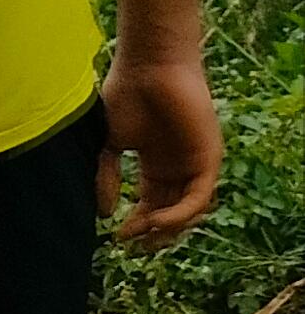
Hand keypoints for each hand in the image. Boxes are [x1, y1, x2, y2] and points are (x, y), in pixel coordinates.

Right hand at [99, 53, 221, 241]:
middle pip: (171, 211)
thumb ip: (105, 176)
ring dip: (166, 228)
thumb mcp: (106, 143)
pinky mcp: (209, 158)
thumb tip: (104, 213)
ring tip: (142, 234)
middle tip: (133, 245)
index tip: (116, 237)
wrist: (148, 68)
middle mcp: (178, 166)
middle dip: (152, 231)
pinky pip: (199, 197)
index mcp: (155, 163)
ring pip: (188, 210)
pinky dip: (180, 214)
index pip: (150, 203)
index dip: (136, 223)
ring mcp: (195, 163)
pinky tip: (156, 221)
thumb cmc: (125, 96)